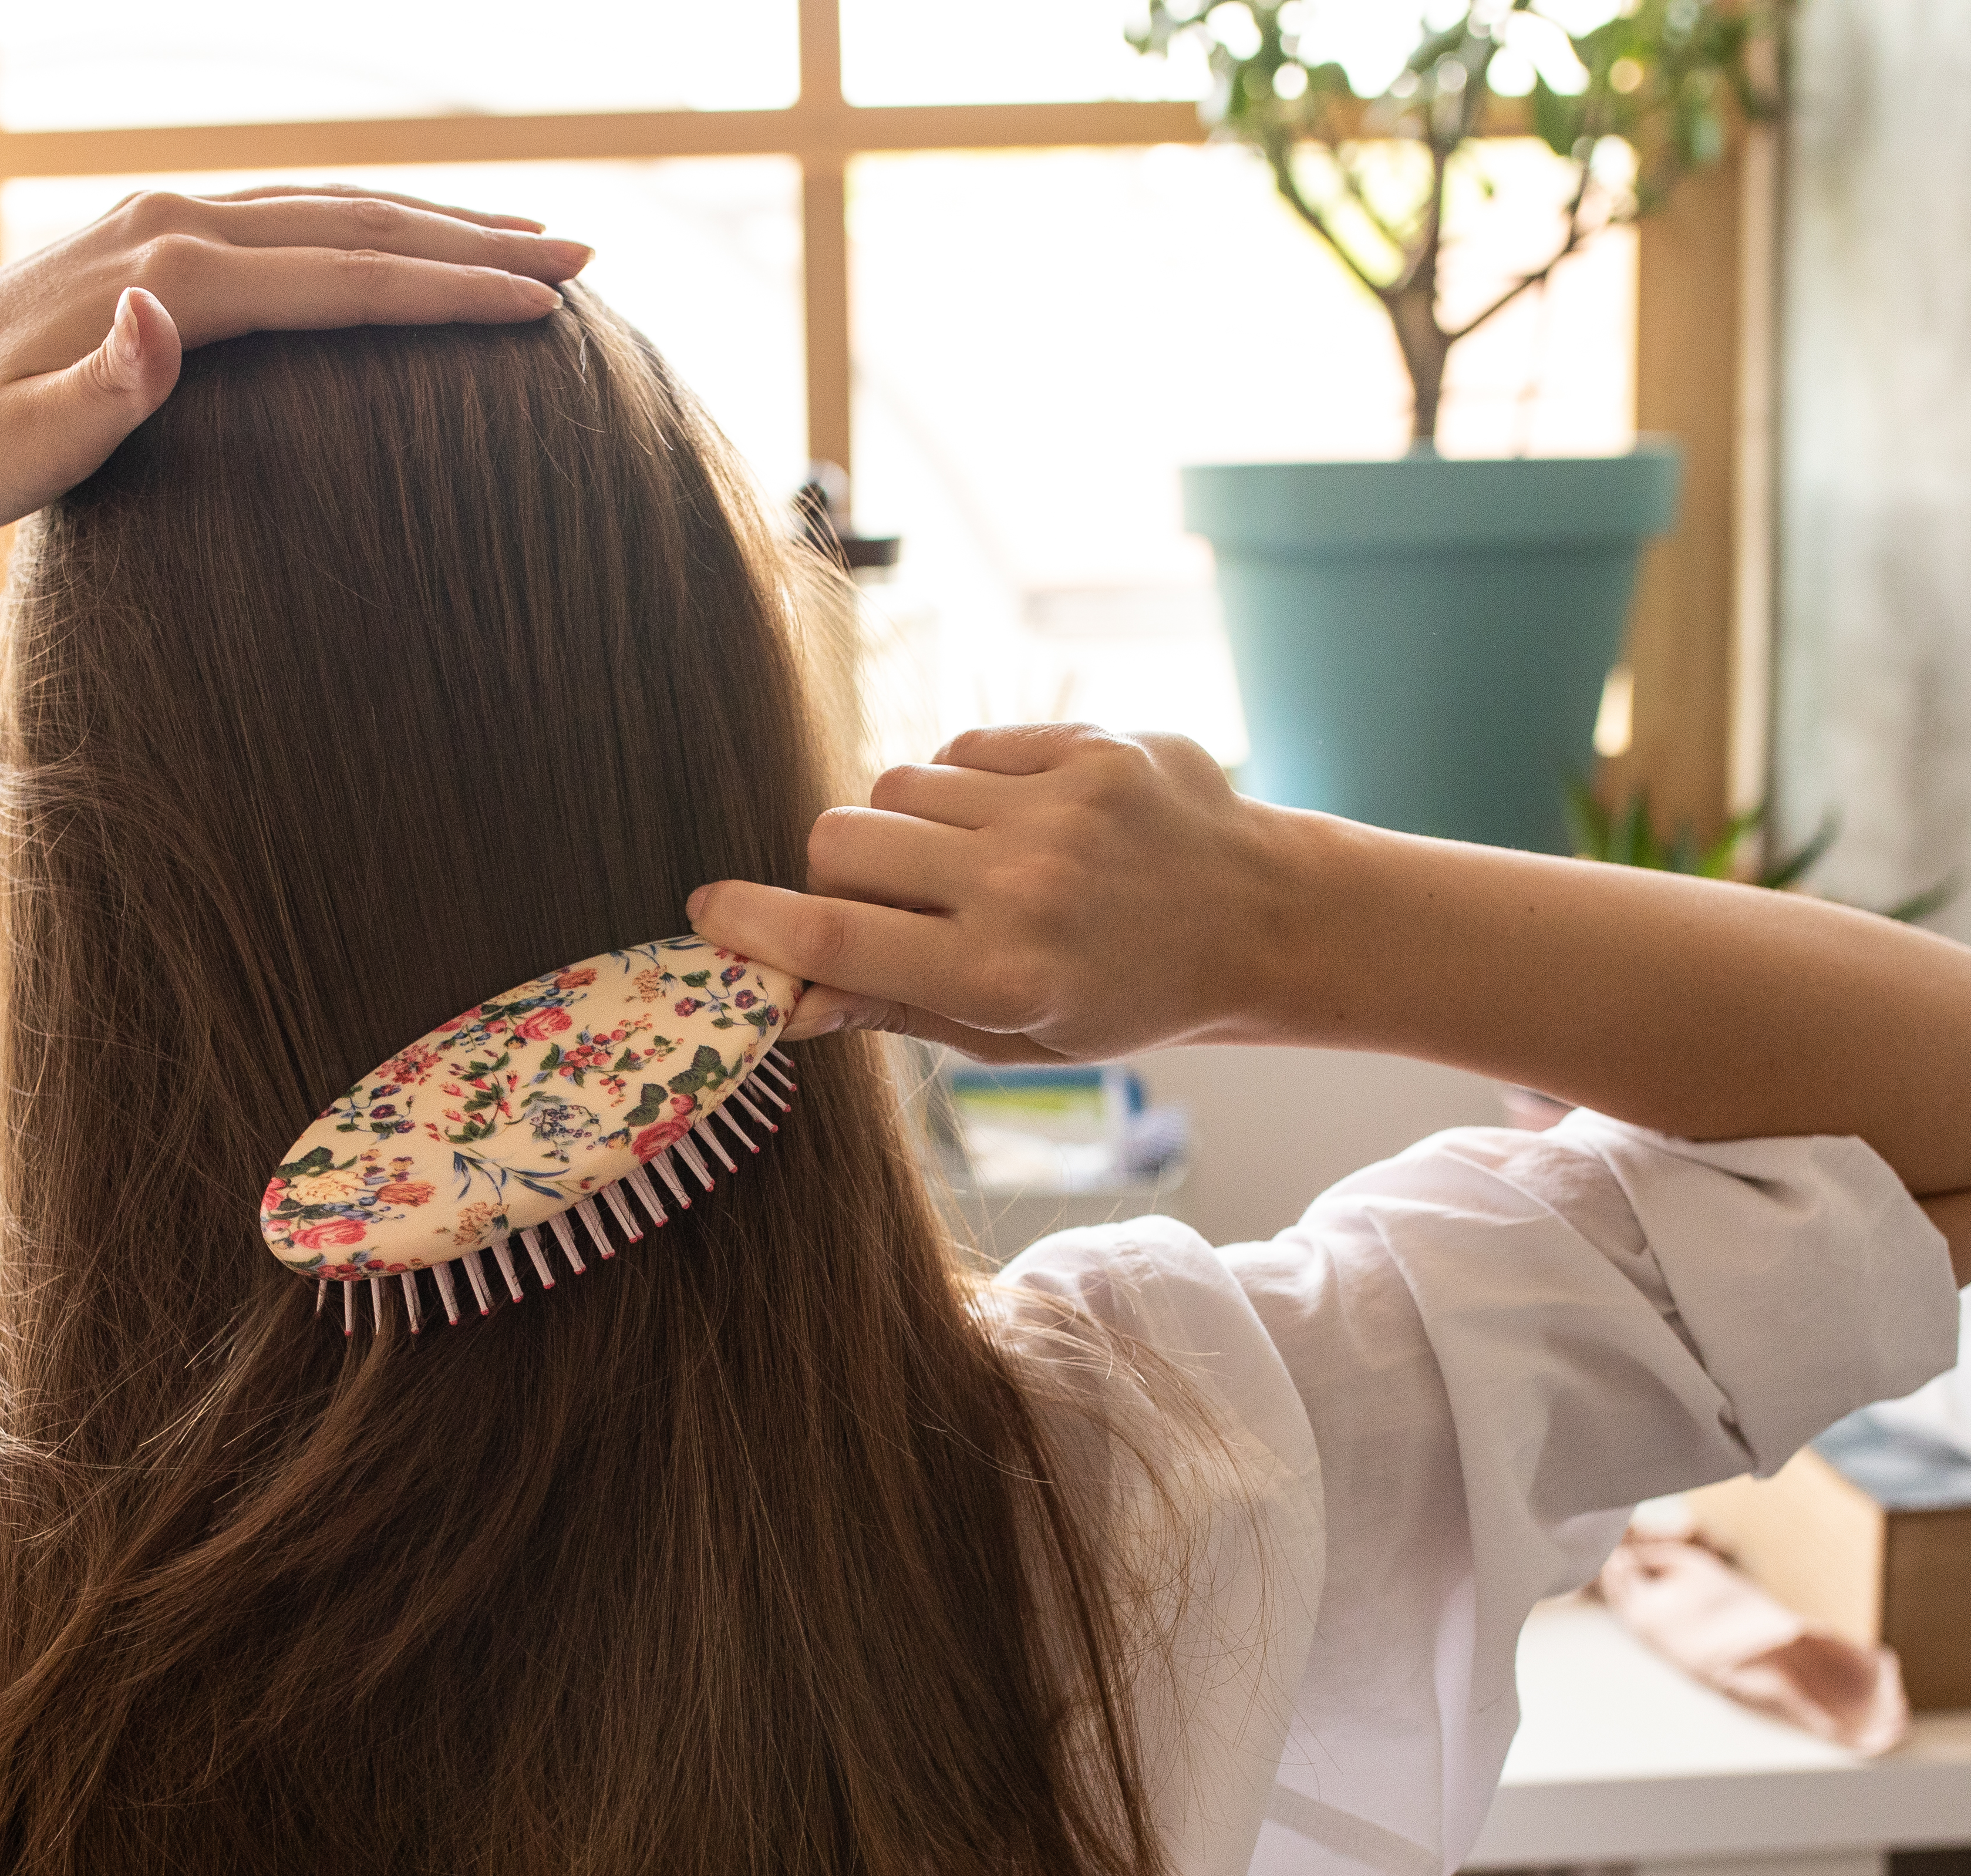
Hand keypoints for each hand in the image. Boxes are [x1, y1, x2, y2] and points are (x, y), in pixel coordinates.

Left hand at [0, 186, 588, 530]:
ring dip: (439, 223)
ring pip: (335, 207)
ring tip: (534, 244)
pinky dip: (374, 225)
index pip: (341, 278)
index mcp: (168, 277)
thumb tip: (157, 315)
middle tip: (586, 261)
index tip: (542, 306)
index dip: (448, 293)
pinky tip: (415, 244)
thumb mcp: (18, 453)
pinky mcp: (159, 236)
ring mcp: (168, 221)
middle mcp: (177, 225)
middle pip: (358, 225)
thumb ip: (97, 391)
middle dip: (477, 243)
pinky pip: (296, 216)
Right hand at [689, 724, 1309, 1061]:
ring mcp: (1058, 806)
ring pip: (894, 787)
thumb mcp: (1016, 1036)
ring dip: (901, 828)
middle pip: (840, 840)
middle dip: (831, 872)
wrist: (1261, 918)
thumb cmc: (1126, 995)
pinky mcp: (1085, 745)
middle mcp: (1025, 885)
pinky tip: (1012, 824)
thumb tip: (786, 995)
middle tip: (876, 901)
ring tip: (962, 865)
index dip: (754, 924)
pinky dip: (961, 787)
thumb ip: (896, 1007)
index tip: (709, 915)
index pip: (833, 935)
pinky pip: (961, 750)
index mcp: (1003, 975)